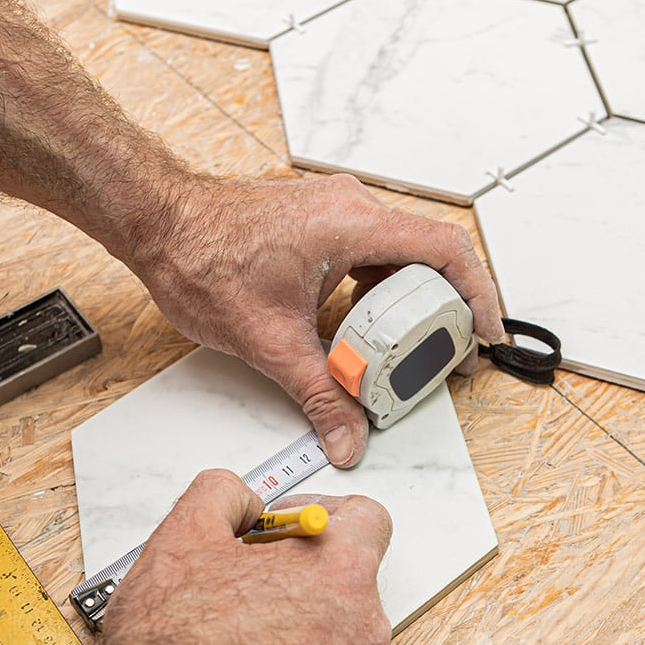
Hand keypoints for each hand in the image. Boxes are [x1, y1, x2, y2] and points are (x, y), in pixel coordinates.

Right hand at [99, 469, 392, 644]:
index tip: (285, 526)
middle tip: (245, 578)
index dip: (321, 511)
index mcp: (341, 570)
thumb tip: (242, 499)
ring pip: (338, 631)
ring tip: (235, 631)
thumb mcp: (184, 531)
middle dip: (299, 570)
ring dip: (297, 622)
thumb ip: (224, 492)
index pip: (367, 517)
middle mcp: (364, 627)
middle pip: (349, 576)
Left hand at [118, 172, 503, 467]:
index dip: (479, 294)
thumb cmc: (200, 258)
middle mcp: (350, 207)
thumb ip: (318, 394)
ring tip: (406, 351)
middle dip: (442, 311)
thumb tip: (348, 436)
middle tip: (446, 356)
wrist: (158, 225)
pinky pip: (369, 255)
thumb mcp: (269, 341)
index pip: (445, 251)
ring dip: (408, 303)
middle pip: (427, 257)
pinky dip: (378, 292)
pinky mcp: (319, 223)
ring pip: (398, 257)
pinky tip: (363, 329)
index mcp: (351, 223)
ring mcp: (335, 211)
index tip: (487, 333)